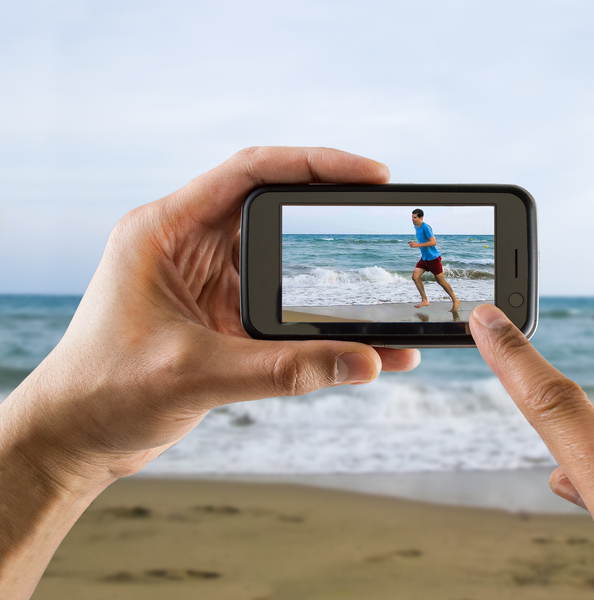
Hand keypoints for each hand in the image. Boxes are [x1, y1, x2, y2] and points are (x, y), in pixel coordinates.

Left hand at [2, 146, 419, 487]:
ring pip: (286, 263)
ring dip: (331, 279)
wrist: (74, 437)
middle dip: (334, 211)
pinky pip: (284, 309)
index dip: (315, 165)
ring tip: (383, 290)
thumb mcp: (196, 374)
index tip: (370, 174)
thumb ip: (285, 370)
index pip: (251, 172)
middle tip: (386, 214)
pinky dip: (320, 324)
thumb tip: (366, 361)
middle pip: (276, 208)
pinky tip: (358, 345)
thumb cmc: (104, 391)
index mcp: (166, 230)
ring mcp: (209, 281)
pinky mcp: (222, 317)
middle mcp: (189, 245)